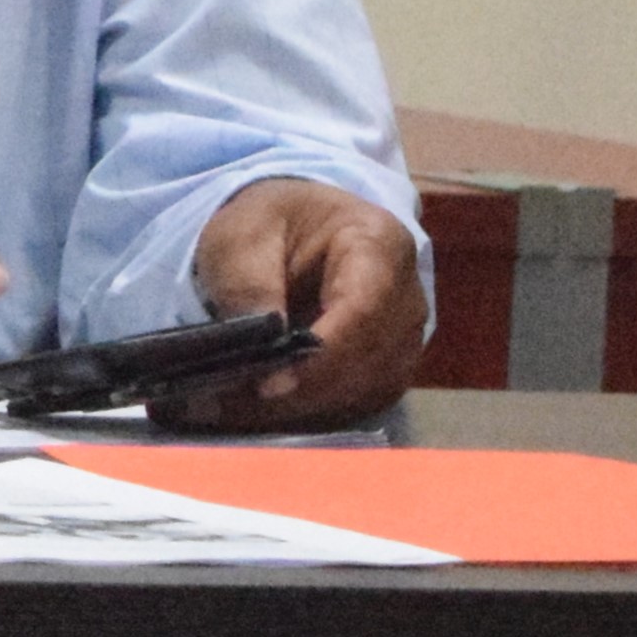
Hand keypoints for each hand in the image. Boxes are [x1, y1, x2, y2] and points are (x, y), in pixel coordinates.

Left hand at [163, 178, 428, 427]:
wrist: (292, 228)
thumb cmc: (269, 223)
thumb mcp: (241, 236)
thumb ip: (250, 285)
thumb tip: (266, 349)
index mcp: (379, 242)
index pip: (363, 308)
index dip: (320, 351)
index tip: (270, 383)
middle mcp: (406, 296)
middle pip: (366, 357)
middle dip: (300, 388)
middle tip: (229, 404)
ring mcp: (404, 336)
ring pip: (365, 390)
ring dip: (300, 407)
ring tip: (232, 409)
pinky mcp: (388, 368)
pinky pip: (358, 403)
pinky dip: (308, 412)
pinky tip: (258, 411)